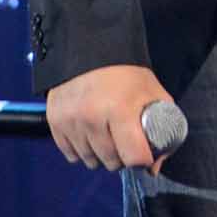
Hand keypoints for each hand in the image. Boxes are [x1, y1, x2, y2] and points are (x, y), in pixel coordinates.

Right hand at [45, 64, 175, 174]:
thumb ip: (162, 126)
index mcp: (120, 110)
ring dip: (100, 155)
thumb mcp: (151, 92)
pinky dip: (81, 150)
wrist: (89, 50)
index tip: (143, 152)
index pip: (134, 158)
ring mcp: (71, 121)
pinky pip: (71, 155)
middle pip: (112, 163)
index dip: (143, 159)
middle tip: (125, 140)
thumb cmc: (125, 73)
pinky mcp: (55, 122)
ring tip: (107, 135)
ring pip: (90, 161)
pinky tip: (89, 134)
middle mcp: (92, 118)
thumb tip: (154, 167)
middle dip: (122, 157)